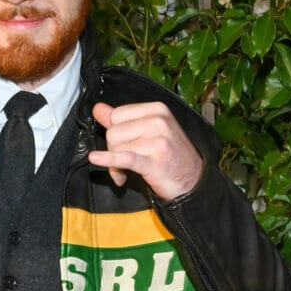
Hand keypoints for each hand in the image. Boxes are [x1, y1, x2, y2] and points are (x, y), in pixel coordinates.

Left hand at [89, 100, 203, 200]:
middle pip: (113, 131)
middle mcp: (158, 121)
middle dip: (113, 151)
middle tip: (122, 165)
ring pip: (116, 147)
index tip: (120, 147)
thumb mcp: (149, 132)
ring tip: (125, 173)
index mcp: (157, 109)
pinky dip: (109, 160)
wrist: (193, 182)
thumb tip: (98, 108)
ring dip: (115, 165)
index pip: (117, 115)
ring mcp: (158, 140)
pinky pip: (124, 158)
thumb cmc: (170, 158)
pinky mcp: (155, 161)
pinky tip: (97, 159)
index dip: (113, 132)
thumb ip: (122, 120)